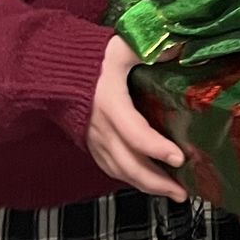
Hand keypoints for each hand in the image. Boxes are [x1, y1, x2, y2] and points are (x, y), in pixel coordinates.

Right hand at [86, 34, 188, 200]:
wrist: (57, 71)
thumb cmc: (95, 58)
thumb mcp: (122, 47)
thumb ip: (151, 47)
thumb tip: (182, 47)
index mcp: (110, 103)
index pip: (134, 133)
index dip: (156, 148)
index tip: (179, 158)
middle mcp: (101, 128)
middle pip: (128, 164)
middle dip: (156, 181)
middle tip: (182, 192)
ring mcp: (94, 140)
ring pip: (119, 171)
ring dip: (146, 185)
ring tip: (173, 192)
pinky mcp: (92, 145)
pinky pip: (111, 168)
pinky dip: (130, 179)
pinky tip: (149, 183)